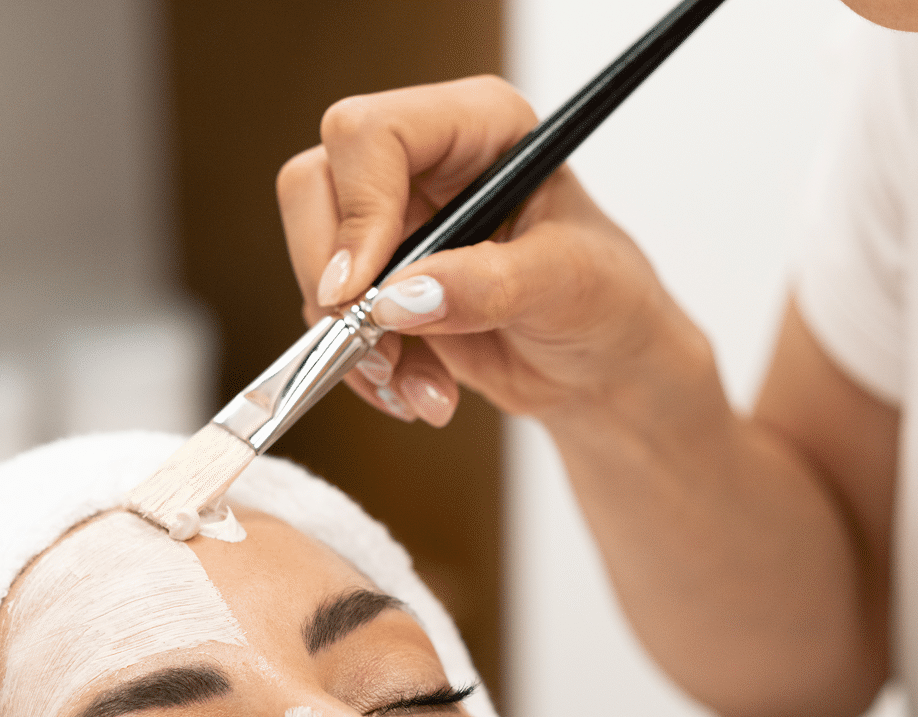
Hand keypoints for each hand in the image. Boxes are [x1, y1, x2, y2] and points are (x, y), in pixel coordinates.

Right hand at [275, 76, 687, 429]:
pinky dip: (363, 368)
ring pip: (313, 261)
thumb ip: (487, 284)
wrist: (600, 365)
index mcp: (476, 124)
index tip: (362, 290)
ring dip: (353, 340)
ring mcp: (391, 221)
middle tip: (374, 345)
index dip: (357, 210)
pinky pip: (326, 319)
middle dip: (335, 282)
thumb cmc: (605, 300)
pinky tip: (420, 391)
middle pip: (314, 187)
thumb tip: (400, 298)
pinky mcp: (375, 281)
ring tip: (422, 387)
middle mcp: (421, 160)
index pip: (373, 135)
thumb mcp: (565, 285)